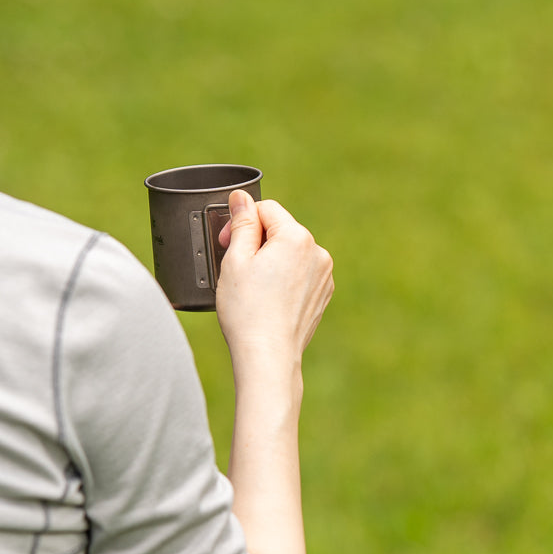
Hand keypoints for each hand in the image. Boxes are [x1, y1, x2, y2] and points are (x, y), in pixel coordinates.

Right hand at [215, 190, 333, 375]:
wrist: (268, 355)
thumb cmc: (247, 310)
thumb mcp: (236, 258)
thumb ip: (242, 223)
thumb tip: (243, 198)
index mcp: (298, 238)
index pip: (266, 210)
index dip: (241, 222)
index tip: (226, 243)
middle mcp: (318, 254)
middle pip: (280, 230)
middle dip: (256, 241)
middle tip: (236, 267)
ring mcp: (324, 277)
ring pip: (290, 253)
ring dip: (270, 260)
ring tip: (252, 287)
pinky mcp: (322, 295)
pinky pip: (300, 274)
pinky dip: (284, 278)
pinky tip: (268, 298)